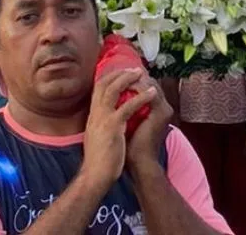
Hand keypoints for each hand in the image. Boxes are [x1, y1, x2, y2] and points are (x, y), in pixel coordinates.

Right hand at [80, 69, 156, 190]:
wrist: (95, 176)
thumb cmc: (99, 160)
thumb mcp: (97, 137)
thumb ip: (101, 125)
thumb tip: (109, 119)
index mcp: (93, 116)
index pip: (98, 89)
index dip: (111, 77)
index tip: (123, 73)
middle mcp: (95, 114)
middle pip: (104, 84)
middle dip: (119, 73)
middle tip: (135, 69)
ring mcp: (102, 119)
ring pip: (113, 90)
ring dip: (129, 79)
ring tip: (142, 74)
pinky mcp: (112, 127)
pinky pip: (128, 107)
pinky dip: (141, 98)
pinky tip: (152, 93)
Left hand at [125, 75, 171, 171]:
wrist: (139, 163)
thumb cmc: (131, 146)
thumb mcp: (127, 123)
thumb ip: (126, 110)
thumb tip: (112, 100)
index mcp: (157, 109)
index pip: (146, 86)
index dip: (131, 79)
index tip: (116, 75)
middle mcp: (164, 107)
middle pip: (149, 82)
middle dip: (132, 76)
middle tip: (116, 70)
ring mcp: (164, 109)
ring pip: (150, 84)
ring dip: (133, 79)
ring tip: (118, 76)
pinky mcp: (161, 112)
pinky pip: (149, 92)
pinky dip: (136, 88)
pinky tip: (122, 86)